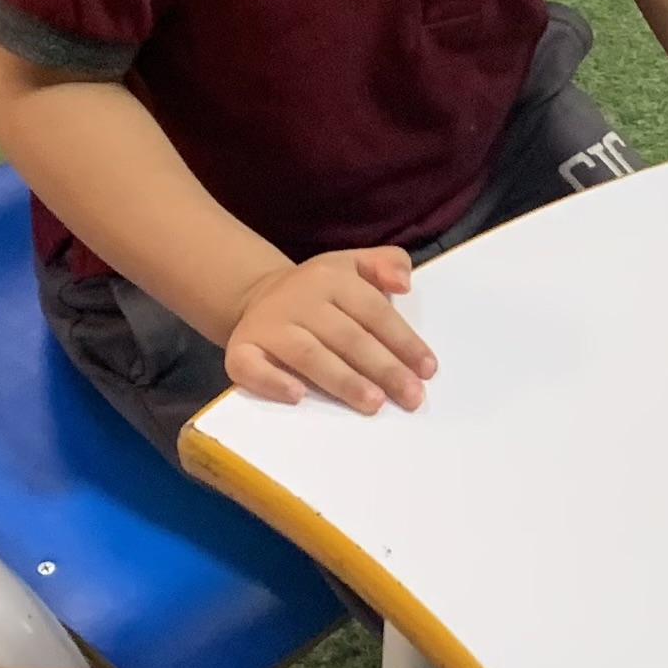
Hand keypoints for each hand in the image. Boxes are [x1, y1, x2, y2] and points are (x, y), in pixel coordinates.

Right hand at [225, 248, 433, 412]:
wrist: (257, 295)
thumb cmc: (319, 290)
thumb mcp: (353, 264)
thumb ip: (386, 264)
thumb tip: (404, 284)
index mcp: (331, 278)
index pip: (373, 311)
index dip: (403, 341)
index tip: (427, 370)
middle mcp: (298, 299)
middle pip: (347, 337)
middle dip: (383, 368)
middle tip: (411, 397)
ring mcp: (268, 325)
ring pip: (309, 354)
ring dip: (343, 380)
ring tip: (373, 403)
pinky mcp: (240, 349)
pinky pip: (251, 367)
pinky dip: (273, 382)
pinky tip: (298, 397)